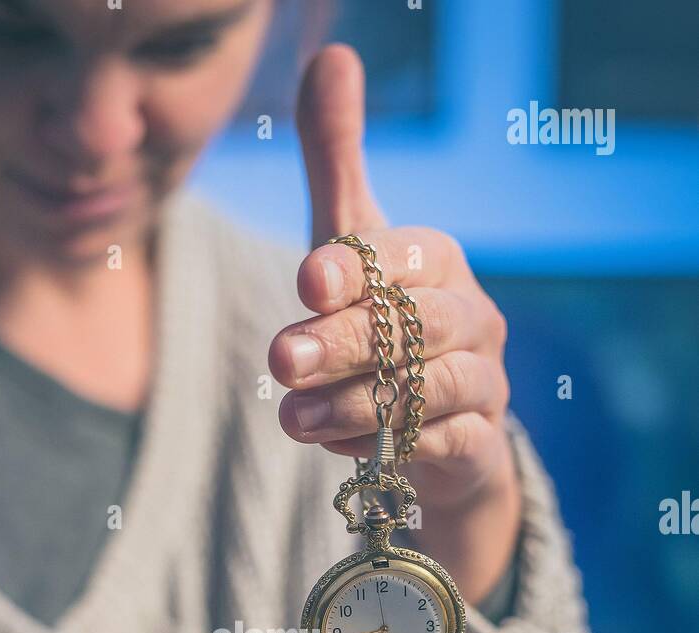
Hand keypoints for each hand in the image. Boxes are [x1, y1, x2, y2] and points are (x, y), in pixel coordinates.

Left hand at [268, 45, 521, 603]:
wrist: (436, 430)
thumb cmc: (386, 323)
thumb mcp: (354, 244)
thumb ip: (338, 159)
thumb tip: (331, 53)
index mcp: (441, 264)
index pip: (407, 255)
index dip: (358, 267)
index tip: (305, 281)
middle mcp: (473, 319)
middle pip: (420, 324)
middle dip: (348, 342)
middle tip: (280, 360)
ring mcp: (483, 384)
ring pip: (433, 389)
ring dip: (359, 403)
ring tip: (293, 419)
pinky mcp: (477, 445)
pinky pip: (442, 445)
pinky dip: (388, 446)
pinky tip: (336, 448)